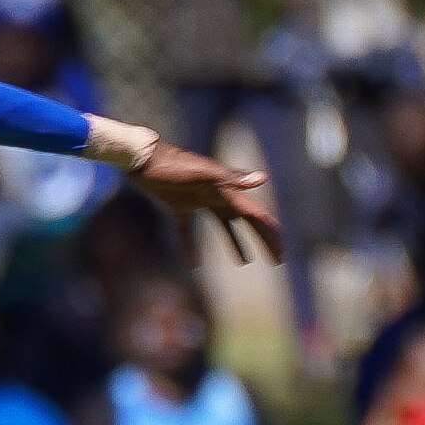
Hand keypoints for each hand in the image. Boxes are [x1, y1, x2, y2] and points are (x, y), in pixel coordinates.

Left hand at [123, 139, 286, 269]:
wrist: (143, 158)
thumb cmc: (173, 165)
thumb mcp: (203, 172)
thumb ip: (232, 177)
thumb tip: (263, 179)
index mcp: (226, 190)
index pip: (255, 214)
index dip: (270, 234)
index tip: (281, 253)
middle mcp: (217, 194)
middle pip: (246, 221)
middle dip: (262, 240)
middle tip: (276, 260)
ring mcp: (199, 199)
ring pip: (223, 225)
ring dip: (235, 242)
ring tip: (244, 262)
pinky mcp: (179, 205)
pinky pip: (188, 231)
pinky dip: (192, 248)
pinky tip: (194, 265)